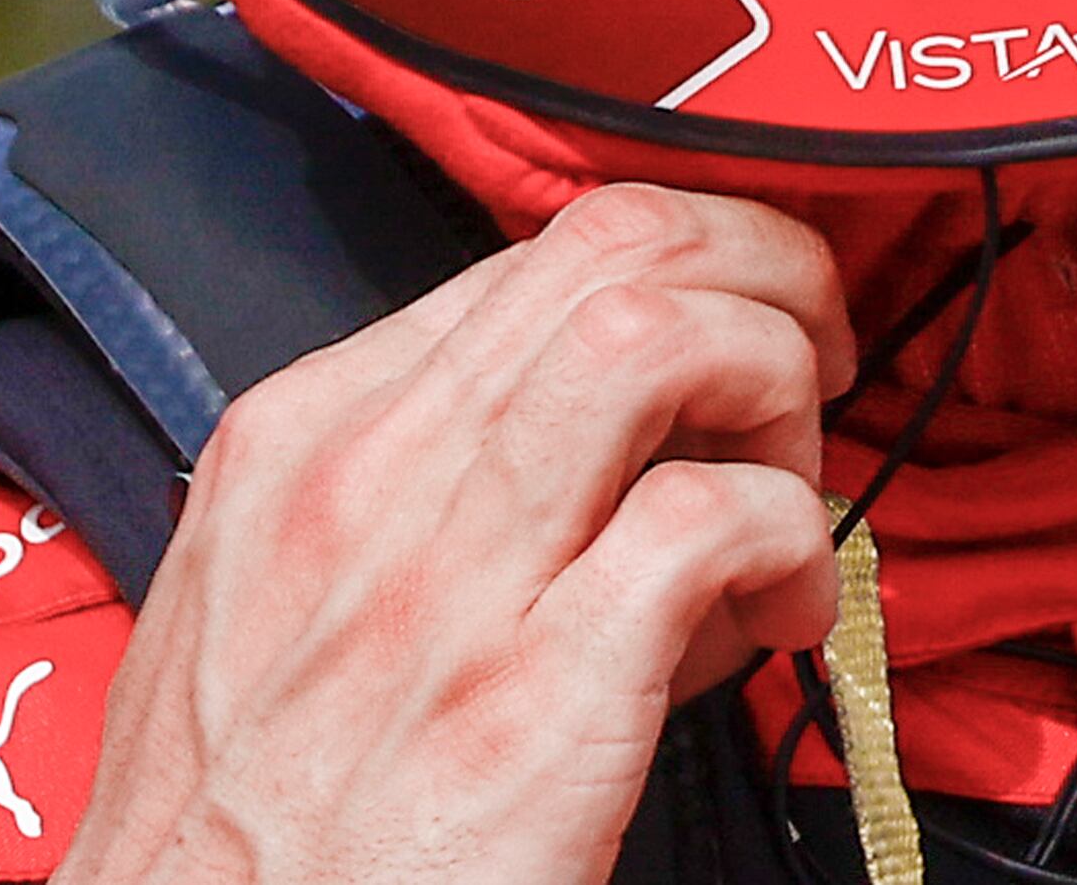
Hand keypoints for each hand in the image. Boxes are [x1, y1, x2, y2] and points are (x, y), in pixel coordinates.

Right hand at [55, 183, 854, 884]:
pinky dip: (792, 536)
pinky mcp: (532, 698)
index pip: (547, 256)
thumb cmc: (262, 831)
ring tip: (791, 483)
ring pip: (663, 334)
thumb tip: (636, 446)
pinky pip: (709, 518)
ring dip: (777, 383)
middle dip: (764, 277)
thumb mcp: (295, 607)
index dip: (688, 275)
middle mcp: (364, 476)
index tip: (740, 343)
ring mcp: (443, 581)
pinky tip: (788, 607)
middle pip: (619, 250)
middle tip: (814, 370)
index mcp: (307, 439)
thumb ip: (444, 496)